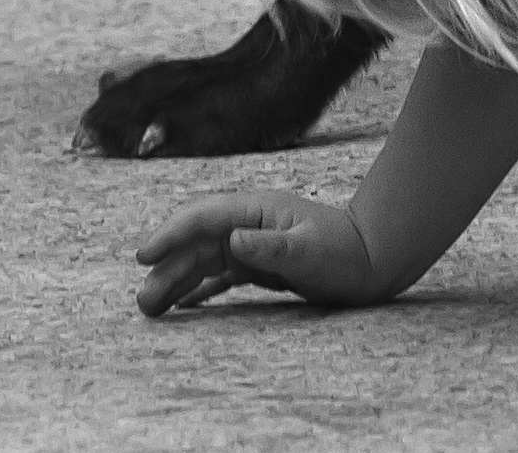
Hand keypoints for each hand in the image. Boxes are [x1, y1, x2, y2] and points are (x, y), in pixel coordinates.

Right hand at [135, 191, 382, 316]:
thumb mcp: (309, 250)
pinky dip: (199, 289)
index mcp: (258, 210)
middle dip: (167, 268)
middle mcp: (250, 224)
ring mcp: (253, 244)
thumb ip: (271, 246)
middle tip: (144, 301)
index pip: (204, 218)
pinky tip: (181, 305)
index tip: (144, 255)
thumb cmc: (346, 252)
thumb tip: (232, 241)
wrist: (374, 261)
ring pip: (204, 261)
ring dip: (177, 281)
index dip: (172, 234)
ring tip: (151, 308)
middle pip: (197, 243)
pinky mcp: (260, 266)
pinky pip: (220, 276)